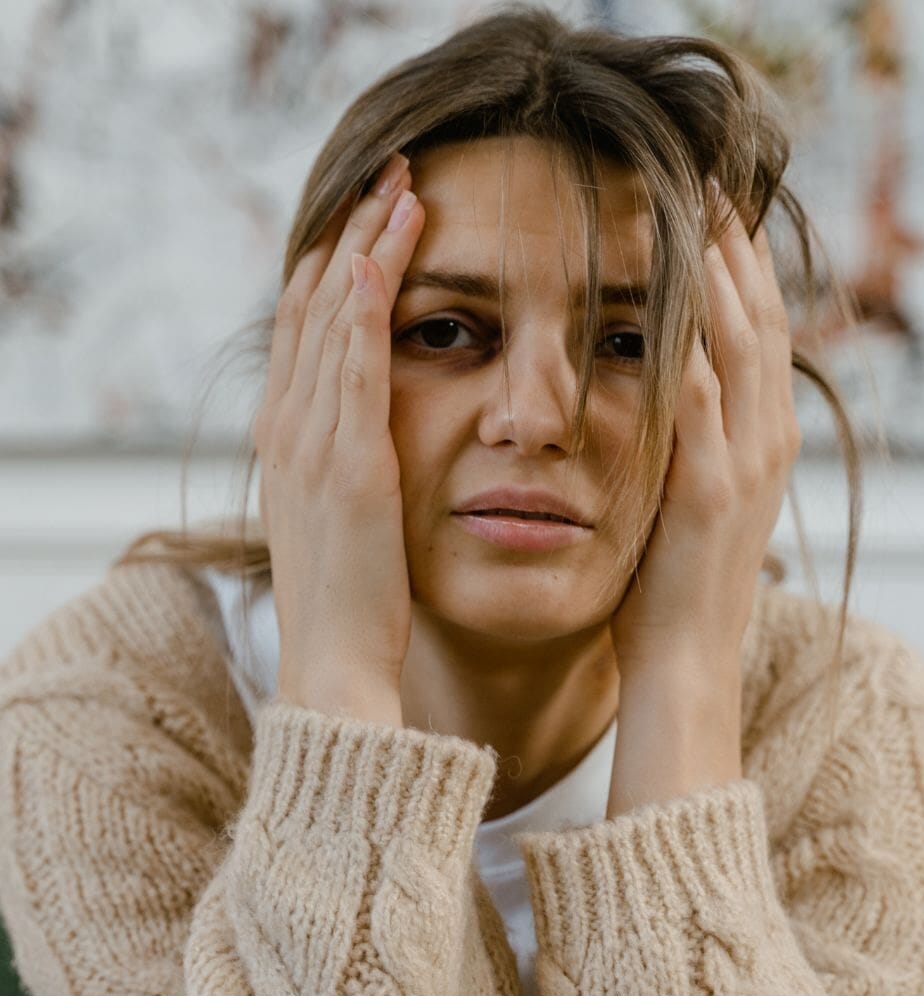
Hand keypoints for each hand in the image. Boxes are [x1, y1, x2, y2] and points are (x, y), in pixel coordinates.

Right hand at [253, 152, 425, 717]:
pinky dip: (366, 307)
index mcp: (290, 436)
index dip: (337, 262)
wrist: (333, 663)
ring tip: (402, 186)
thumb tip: (366, 432)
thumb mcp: (338, 516)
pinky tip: (383, 255)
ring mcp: (312, 441)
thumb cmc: (349, 597)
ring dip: (367, 247)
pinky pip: (353, 367)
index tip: (372, 215)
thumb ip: (344, 462)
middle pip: (316, 304)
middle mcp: (289, 426)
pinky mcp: (348, 463)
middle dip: (353, 232)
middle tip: (390, 172)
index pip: (308, 326)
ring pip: (334, 319)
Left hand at [609, 186, 800, 695]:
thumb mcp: (691, 496)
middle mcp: (767, 438)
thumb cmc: (673, 582)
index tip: (718, 209)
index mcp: (762, 437)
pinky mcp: (709, 487)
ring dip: (717, 270)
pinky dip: (686, 338)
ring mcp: (745, 461)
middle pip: (760, 318)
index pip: (760, 331)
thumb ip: (690, 440)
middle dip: (736, 247)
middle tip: (711, 180)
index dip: (744, 267)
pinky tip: (667, 290)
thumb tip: (664, 389)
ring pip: (739, 342)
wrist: (684, 660)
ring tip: (695, 204)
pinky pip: (697, 396)